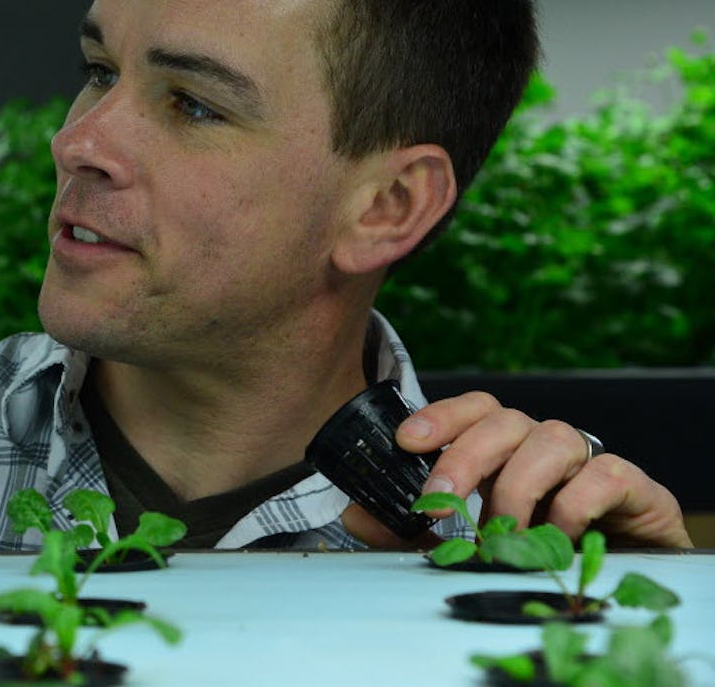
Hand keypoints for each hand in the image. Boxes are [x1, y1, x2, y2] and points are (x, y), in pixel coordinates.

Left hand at [343, 391, 690, 548]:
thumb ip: (408, 529)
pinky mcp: (633, 486)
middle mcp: (542, 442)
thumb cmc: (532, 550)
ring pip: (553, 438)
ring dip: (517, 487)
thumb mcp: (460, 542)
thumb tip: (354, 515)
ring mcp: (588, 460)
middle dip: (463, 456)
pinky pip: (604, 474)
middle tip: (438, 502)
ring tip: (503, 533)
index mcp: (504, 446)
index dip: (439, 416)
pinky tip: (559, 537)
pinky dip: (574, 505)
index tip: (405, 441)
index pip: (474, 408)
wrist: (618, 577)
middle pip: (503, 419)